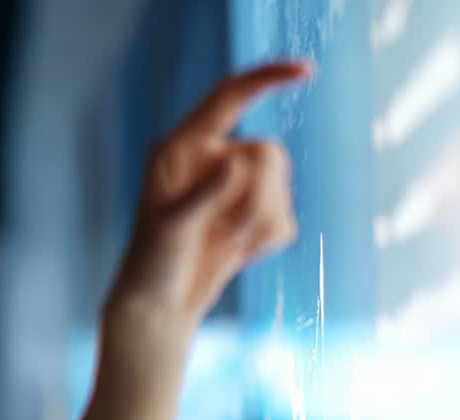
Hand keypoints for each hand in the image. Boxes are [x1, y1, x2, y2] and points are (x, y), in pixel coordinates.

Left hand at [106, 60, 313, 329]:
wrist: (160, 306)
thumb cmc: (152, 264)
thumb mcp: (171, 228)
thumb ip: (204, 193)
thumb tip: (236, 160)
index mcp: (182, 148)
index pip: (230, 97)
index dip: (267, 79)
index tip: (307, 72)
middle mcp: (212, 160)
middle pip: (270, 154)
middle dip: (259, 198)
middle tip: (230, 235)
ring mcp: (235, 187)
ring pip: (282, 188)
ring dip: (259, 225)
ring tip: (225, 248)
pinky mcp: (253, 216)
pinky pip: (286, 220)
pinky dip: (265, 244)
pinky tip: (235, 256)